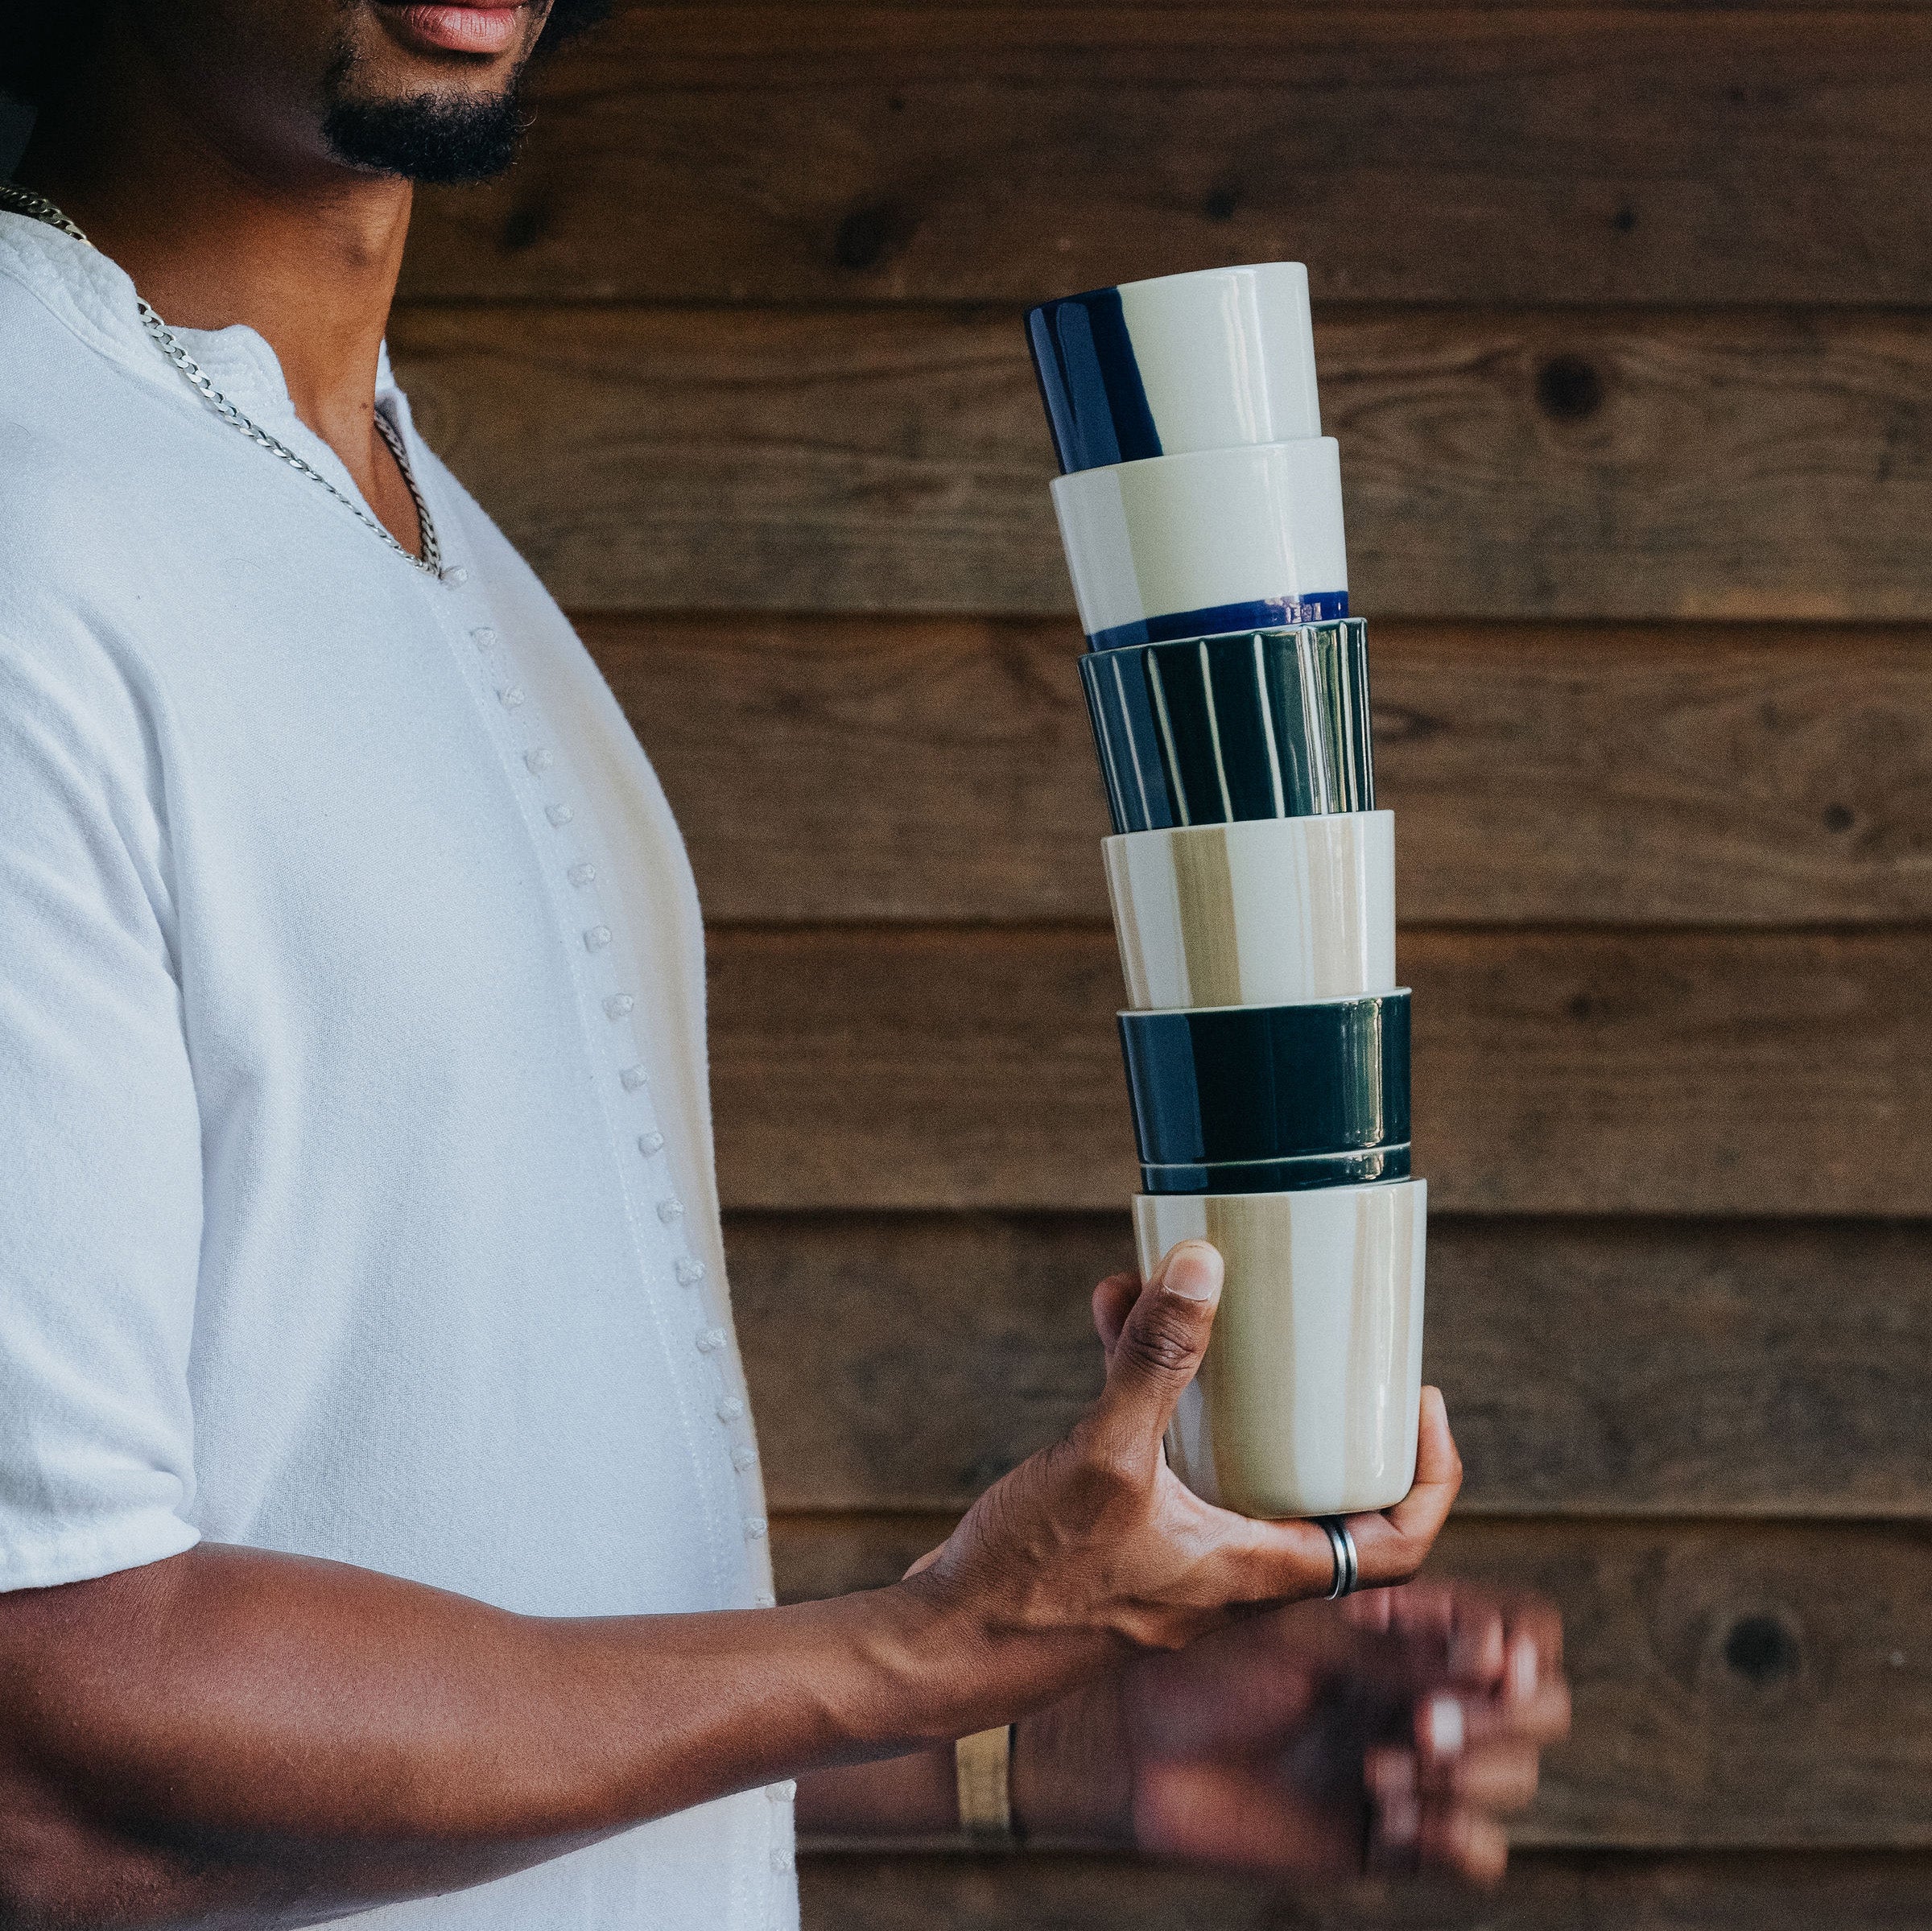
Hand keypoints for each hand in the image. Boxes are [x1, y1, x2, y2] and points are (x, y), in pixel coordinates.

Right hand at [900, 1242, 1461, 1715]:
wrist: (937, 1652)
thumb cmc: (1029, 1586)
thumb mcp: (1104, 1461)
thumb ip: (1153, 1366)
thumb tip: (1204, 1265)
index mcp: (1256, 1570)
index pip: (1393, 1546)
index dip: (1429, 1477)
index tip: (1418, 1399)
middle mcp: (1227, 1566)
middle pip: (1314, 1485)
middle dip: (1313, 1396)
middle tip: (1319, 1332)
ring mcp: (1171, 1550)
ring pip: (1227, 1453)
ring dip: (1214, 1373)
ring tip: (1191, 1290)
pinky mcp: (1116, 1533)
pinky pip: (1158, 1449)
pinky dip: (1145, 1385)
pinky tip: (1112, 1318)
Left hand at [1107, 1580, 1571, 1884]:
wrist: (1136, 1744)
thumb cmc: (1205, 1665)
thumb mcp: (1302, 1640)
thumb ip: (1397, 1652)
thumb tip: (1501, 1659)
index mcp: (1406, 1625)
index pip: (1519, 1627)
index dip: (1522, 1645)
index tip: (1485, 1658)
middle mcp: (1421, 1690)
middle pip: (1541, 1706)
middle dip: (1501, 1720)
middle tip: (1424, 1728)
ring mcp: (1412, 1765)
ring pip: (1514, 1780)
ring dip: (1466, 1779)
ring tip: (1377, 1771)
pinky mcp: (1389, 1838)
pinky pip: (1476, 1853)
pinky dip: (1453, 1839)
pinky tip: (1385, 1819)